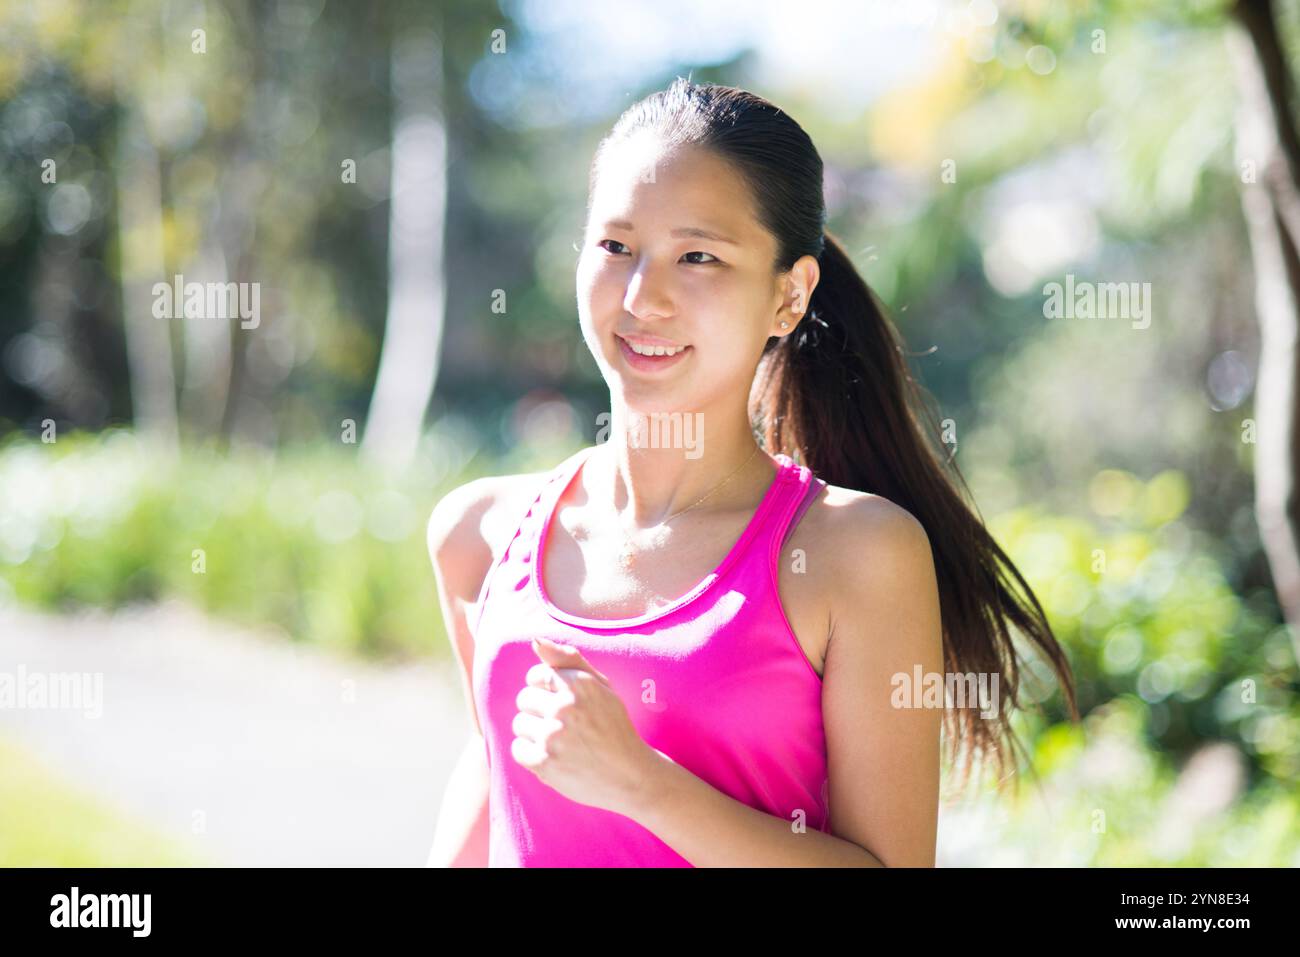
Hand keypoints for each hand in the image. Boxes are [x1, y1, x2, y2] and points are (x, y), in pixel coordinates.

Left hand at [511, 636, 657, 815]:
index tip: (562, 703)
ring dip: (534, 734)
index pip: (536, 675)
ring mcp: (554, 736)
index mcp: (580, 684)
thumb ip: (568, 660)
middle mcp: (566, 707)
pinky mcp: (545, 763)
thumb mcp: (600, 687)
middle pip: (524, 699)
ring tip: (559, 742)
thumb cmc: (612, 727)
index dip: (546, 690)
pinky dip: (531, 756)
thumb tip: (535, 640)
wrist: (630, 776)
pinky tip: (554, 758)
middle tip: (563, 725)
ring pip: (519, 724)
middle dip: (539, 711)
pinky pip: (518, 749)